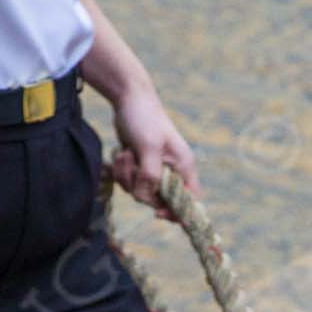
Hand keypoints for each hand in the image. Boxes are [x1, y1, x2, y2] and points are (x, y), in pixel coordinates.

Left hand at [108, 84, 198, 217]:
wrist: (128, 98)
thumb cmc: (144, 118)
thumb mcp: (149, 147)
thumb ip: (150, 175)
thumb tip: (145, 197)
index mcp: (184, 167)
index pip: (190, 201)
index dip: (178, 213)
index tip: (158, 213)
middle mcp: (172, 171)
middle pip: (159, 200)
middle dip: (141, 187)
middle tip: (133, 166)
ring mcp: (155, 170)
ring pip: (140, 192)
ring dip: (127, 177)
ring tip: (126, 154)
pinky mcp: (140, 167)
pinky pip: (129, 183)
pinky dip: (121, 172)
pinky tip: (121, 154)